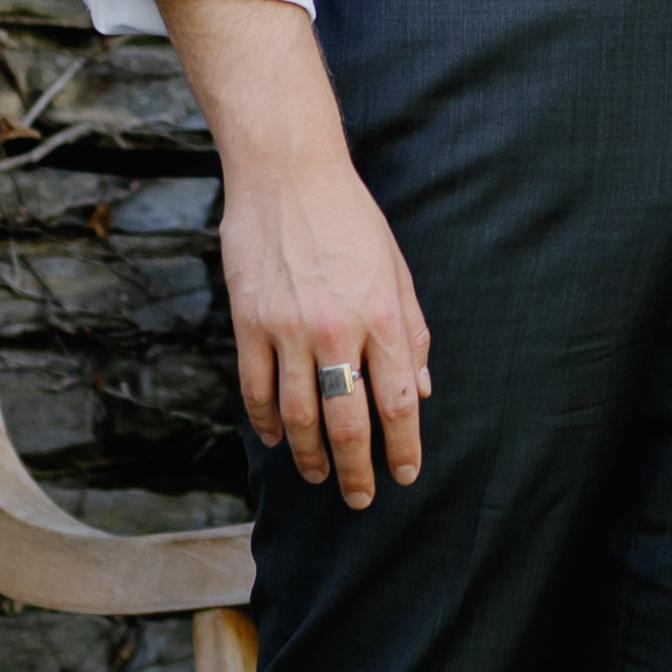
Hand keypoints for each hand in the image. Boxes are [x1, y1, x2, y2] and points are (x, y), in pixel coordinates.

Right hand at [220, 142, 432, 500]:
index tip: (405, 474)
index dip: (403, 448)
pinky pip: (255, 388)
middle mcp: (338, 329)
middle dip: (356, 470)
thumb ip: (412, 332)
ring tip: (319, 475)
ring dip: (309, 455)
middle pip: (348, 421)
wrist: (287, 172)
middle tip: (359, 499)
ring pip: (298, 415)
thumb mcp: (397, 269)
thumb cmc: (350, 217)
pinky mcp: (248, 322)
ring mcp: (288, 329)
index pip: (398, 402)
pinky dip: (265, 422)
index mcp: (382, 316)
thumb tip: (422, 390)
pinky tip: (276, 438)